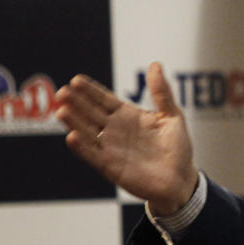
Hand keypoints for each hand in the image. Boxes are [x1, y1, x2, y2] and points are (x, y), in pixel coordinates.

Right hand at [55, 62, 197, 215]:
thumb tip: (155, 65)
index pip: (104, 99)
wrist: (182, 180)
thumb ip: (162, 93)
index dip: (91, 91)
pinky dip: (82, 148)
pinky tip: (72, 137)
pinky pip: (93, 156)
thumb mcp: (172, 117)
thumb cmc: (177, 149)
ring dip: (74, 123)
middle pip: (90, 113)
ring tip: (61, 111)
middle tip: (63, 92)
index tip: (77, 80)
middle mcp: (115, 130)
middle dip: (76, 103)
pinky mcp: (111, 167)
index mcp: (127, 116)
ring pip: (87, 133)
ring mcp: (111, 149)